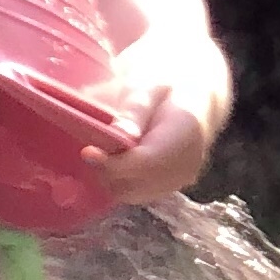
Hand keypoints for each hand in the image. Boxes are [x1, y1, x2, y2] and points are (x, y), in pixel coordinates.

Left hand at [79, 50, 227, 206]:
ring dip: (111, 177)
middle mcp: (188, 162)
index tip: (87, 151)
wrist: (191, 97)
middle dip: (108, 170)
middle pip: (136, 184)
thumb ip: (133, 110)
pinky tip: (115, 160)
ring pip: (132, 194)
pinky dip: (120, 182)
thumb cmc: (164, 85)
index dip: (113, 163)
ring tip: (103, 151)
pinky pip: (137, 194)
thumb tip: (117, 134)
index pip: (146, 161)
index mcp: (186, 131)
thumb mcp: (148, 85)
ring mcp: (180, 179)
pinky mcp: (170, 188)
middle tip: (91, 147)